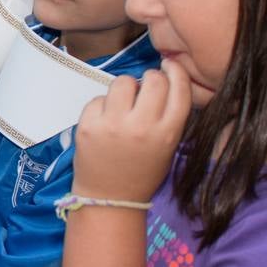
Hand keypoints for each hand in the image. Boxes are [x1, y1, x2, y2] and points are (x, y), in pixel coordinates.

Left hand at [71, 58, 191, 203]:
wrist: (109, 199)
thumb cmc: (142, 171)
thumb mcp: (167, 147)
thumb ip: (169, 116)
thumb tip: (166, 78)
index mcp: (167, 133)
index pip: (179, 89)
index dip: (175, 72)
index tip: (169, 67)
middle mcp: (141, 127)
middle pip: (153, 80)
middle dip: (150, 79)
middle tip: (144, 90)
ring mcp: (112, 125)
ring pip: (122, 82)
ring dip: (124, 88)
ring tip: (122, 104)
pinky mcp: (88, 126)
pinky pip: (98, 98)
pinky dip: (102, 105)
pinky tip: (104, 120)